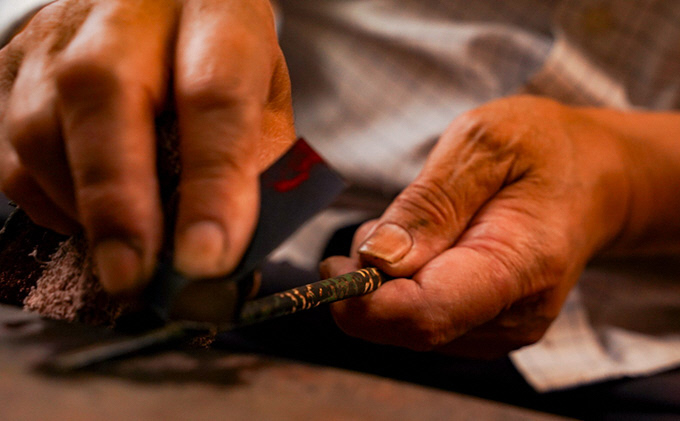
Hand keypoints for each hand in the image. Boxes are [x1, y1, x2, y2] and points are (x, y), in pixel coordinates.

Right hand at [0, 0, 294, 293]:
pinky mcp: (12, 66)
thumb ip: (256, 164)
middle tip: (134, 275)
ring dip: (84, 210)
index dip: (211, 185)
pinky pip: (9, 153)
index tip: (207, 258)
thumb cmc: (222, 61)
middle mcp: (128, 11)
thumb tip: (227, 251)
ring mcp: (59, 34)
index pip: (214, 96)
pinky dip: (50, 202)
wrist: (165, 8)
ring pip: (40, 129)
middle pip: (102, 93)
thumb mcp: (263, 99)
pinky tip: (90, 213)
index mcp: (214, 12)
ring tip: (127, 247)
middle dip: (118, 201)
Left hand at [321, 96, 632, 357]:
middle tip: (381, 225)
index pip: (428, 313)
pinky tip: (426, 248)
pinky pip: (421, 321)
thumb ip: (430, 204)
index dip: (365, 302)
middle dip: (369, 284)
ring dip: (386, 283)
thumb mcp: (484, 144)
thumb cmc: (541, 149)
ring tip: (418, 226)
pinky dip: (402, 288)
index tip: (332, 267)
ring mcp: (501, 328)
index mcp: (520, 264)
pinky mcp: (486, 327)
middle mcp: (514, 314)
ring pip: (408, 328)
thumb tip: (379, 260)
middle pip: (409, 328)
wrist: (593, 177)